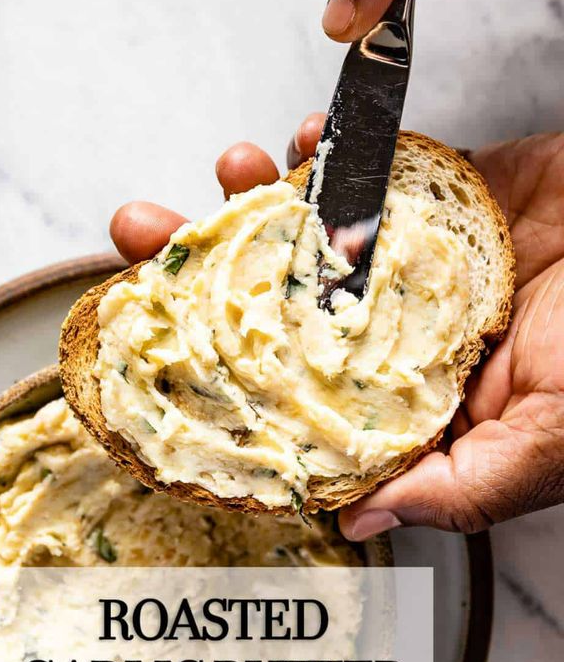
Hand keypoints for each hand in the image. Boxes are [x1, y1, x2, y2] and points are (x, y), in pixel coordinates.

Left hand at [109, 116, 563, 539]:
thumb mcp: (544, 443)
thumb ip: (456, 489)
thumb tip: (355, 518)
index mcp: (408, 403)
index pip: (292, 394)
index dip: (216, 370)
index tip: (151, 341)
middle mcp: (395, 335)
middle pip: (276, 304)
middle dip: (201, 269)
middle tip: (138, 237)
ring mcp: (413, 265)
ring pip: (308, 233)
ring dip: (249, 202)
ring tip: (213, 174)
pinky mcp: (443, 200)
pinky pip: (369, 171)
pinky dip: (327, 152)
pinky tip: (296, 142)